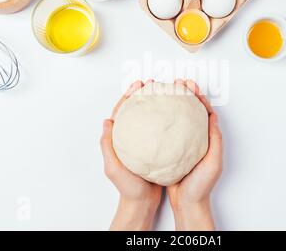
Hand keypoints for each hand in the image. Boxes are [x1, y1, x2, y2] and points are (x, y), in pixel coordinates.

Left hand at [101, 80, 161, 230]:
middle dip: (146, 93)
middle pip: (140, 108)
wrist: (142, 202)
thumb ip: (107, 145)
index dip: (129, 95)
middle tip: (154, 82)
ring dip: (160, 102)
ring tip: (168, 91)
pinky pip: (164, 128)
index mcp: (121, 138)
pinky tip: (178, 112)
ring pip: (153, 116)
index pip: (123, 110)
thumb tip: (107, 121)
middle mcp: (135, 136)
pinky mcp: (159, 147)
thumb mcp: (113, 167)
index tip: (138, 85)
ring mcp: (147, 140)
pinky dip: (170, 118)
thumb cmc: (128, 187)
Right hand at [167, 80, 222, 230]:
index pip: (203, 110)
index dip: (197, 95)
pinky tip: (152, 113)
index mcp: (207, 137)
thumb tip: (212, 117)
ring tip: (163, 91)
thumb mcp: (213, 162)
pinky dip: (160, 119)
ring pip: (176, 117)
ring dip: (171, 102)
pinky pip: (165, 130)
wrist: (187, 203)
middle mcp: (195, 137)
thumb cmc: (201, 185)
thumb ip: (214, 140)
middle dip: (184, 93)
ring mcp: (181, 142)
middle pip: (189, 109)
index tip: (190, 85)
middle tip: (176, 82)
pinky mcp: (170, 149)